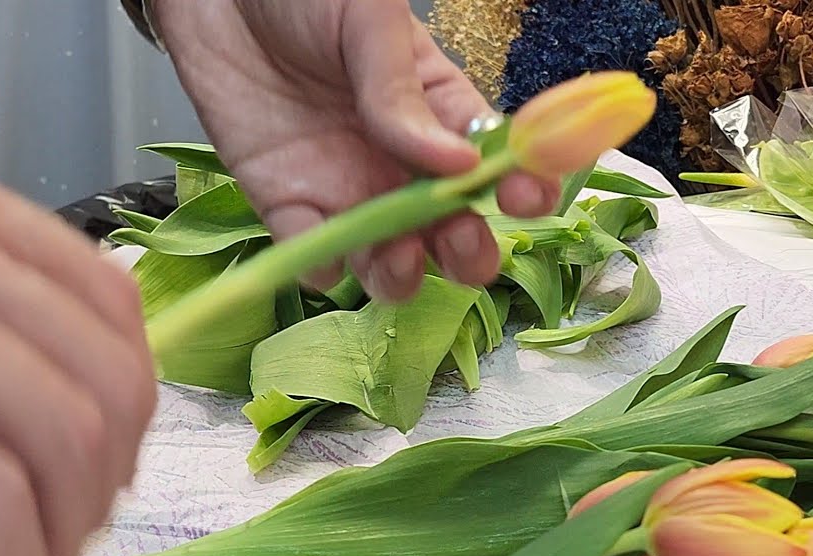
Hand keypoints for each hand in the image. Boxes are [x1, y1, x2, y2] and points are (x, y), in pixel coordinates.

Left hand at [151, 0, 560, 301]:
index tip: (525, 199)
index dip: (522, 187)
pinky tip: (323, 252)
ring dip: (401, 274)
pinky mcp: (286, 201)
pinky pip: (312, 253)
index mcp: (440, 111)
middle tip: (461, 247)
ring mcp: (347, 188)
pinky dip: (323, 267)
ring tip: (395, 259)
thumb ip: (403, 94)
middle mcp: (402, 162)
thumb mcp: (368, 23)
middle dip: (467, 252)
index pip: (497, 161)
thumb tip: (458, 163)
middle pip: (451, 228)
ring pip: (389, 258)